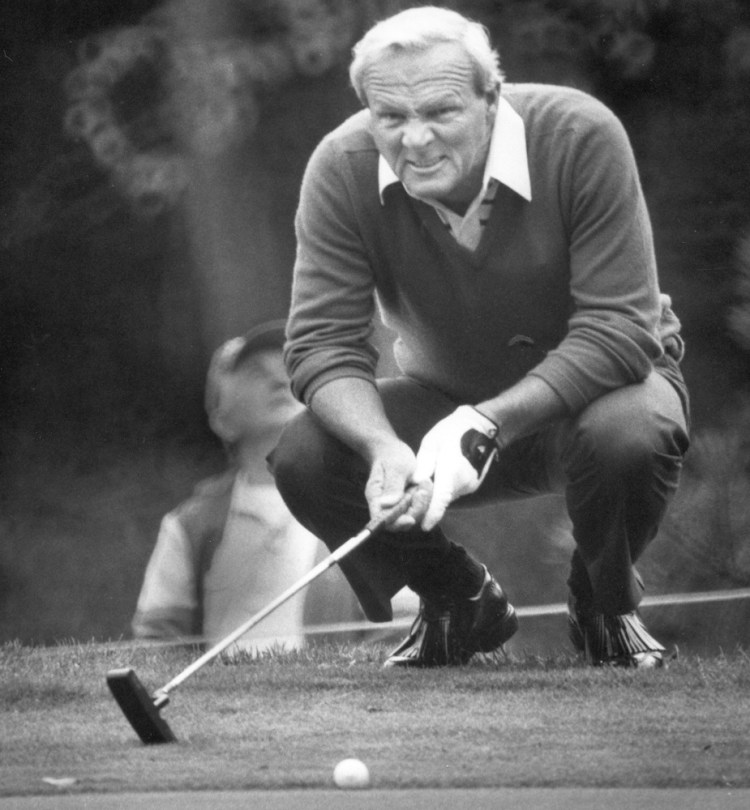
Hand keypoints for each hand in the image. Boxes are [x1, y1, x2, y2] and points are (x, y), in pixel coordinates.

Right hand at [364, 440, 432, 530]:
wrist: (391, 450)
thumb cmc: (391, 456)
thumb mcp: (395, 467)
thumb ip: (392, 486)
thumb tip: (386, 504)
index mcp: (376, 498)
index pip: (382, 520)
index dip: (397, 523)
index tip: (411, 518)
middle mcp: (384, 505)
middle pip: (400, 521)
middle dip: (415, 509)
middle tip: (423, 489)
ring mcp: (396, 505)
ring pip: (411, 516)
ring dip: (422, 502)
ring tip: (424, 483)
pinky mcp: (406, 504)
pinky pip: (417, 509)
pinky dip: (424, 499)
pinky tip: (425, 485)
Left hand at [412, 405, 498, 530]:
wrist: (482, 427)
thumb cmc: (453, 430)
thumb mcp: (432, 442)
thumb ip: (423, 464)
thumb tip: (415, 483)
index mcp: (451, 470)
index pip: (441, 497)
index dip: (433, 513)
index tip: (425, 526)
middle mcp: (463, 482)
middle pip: (441, 500)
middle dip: (427, 500)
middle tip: (413, 493)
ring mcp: (471, 485)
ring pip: (447, 497)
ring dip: (436, 494)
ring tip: (427, 480)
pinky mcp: (473, 485)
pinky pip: (454, 492)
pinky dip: (445, 490)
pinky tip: (440, 477)